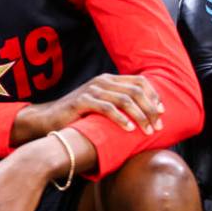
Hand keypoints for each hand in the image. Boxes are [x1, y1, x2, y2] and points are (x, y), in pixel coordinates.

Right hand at [12, 73, 164, 144]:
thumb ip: (120, 104)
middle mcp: (101, 82)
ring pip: (124, 99)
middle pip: (136, 91)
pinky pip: (107, 108)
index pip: (140, 81)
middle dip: (151, 109)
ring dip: (140, 116)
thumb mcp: (103, 105)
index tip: (162, 113)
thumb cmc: (80, 116)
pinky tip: (129, 129)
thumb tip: (150, 115)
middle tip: (158, 126)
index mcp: (109, 80)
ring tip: (147, 130)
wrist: (49, 119)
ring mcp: (91, 90)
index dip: (154, 96)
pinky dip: (121, 118)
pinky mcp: (81, 101)